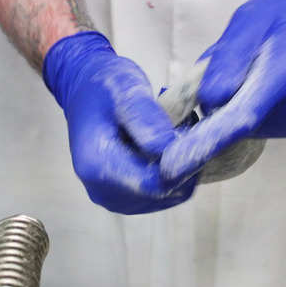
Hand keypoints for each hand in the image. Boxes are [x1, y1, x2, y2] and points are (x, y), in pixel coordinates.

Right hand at [43, 31, 195, 213]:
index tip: (201, 134)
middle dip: (186, 160)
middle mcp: (104, 192)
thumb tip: (168, 149)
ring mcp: (116, 200)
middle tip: (187, 121)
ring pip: (171, 193)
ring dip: (184, 163)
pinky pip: (166, 192)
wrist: (84, 93)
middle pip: (165, 190)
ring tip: (176, 128)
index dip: (184, 163)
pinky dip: (176, 169)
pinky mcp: (128, 199)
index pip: (154, 182)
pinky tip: (169, 142)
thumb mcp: (124, 88)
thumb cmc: (102, 86)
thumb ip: (145, 117)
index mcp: (97, 166)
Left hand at [160, 0, 285, 182]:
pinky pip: (258, 123)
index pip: (238, 119)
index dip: (203, 140)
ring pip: (244, 124)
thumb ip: (227, 61)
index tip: (174, 161)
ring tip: (253, 65)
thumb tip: (207, 102)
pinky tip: (264, 78)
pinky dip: (250, 106)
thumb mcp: (251, 19)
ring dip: (234, 101)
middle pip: (235, 121)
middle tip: (229, 62)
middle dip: (218, 99)